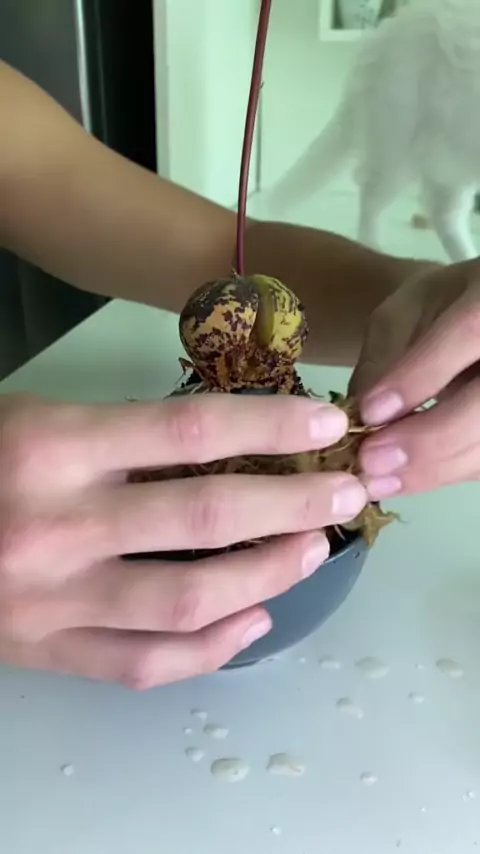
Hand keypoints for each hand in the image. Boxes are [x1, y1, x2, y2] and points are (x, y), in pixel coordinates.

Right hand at [0, 392, 365, 687]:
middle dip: (291, 505)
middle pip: (203, 517)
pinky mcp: (47, 654)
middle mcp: (57, 526)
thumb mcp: (38, 420)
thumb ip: (120, 436)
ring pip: (186, 600)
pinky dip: (211, 649)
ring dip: (267, 576)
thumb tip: (225, 447)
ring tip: (312, 552)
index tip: (325, 425)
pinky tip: (255, 623)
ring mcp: (53, 601)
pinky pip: (144, 665)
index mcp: (51, 448)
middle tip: (343, 494)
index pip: (187, 430)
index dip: (269, 427)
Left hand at [350, 259, 479, 496]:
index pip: (470, 330)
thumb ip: (387, 356)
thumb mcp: (402, 316)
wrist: (475, 319)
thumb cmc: (436, 310)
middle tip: (372, 461)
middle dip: (429, 439)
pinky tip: (405, 479)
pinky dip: (445, 473)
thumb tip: (364, 416)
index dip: (421, 376)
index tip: (370, 413)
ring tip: (379, 479)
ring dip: (435, 468)